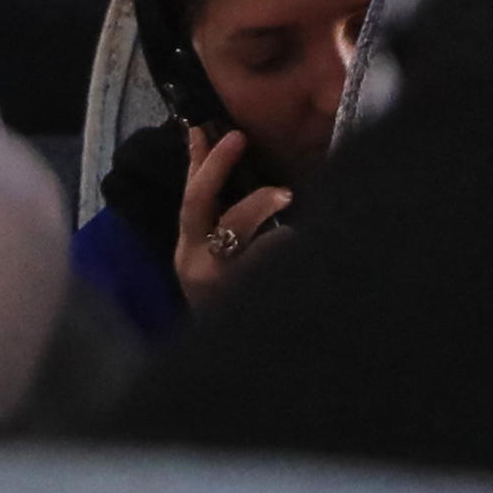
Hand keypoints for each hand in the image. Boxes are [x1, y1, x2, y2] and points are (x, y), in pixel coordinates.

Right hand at [172, 126, 291, 308]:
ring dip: (260, 211)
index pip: (189, 199)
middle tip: (238, 139)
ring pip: (238, 238)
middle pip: (200, 208)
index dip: (197, 162)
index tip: (205, 127)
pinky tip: (305, 243)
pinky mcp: (248, 301)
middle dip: (217, 170)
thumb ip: (220, 223)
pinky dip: (288, 250)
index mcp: (187, 252)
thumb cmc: (230, 302)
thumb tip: (232, 172)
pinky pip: (272, 266)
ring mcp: (222, 285)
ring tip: (285, 197)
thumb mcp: (214, 261)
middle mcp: (198, 266)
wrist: (230, 366)